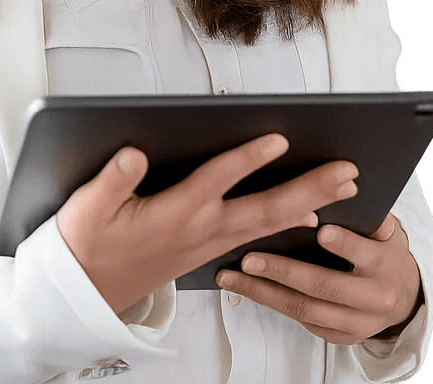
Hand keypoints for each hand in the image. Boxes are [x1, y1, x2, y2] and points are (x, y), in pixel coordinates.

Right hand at [56, 134, 359, 316]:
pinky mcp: (209, 250)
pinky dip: (289, 224)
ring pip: (270, 223)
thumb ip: (114, 179)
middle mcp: (201, 230)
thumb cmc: (88, 244)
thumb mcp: (89, 208)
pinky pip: (260, 236)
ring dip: (310, 202)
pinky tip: (307, 216)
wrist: (86, 291)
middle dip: (309, 187)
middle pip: (265, 208)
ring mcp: (210, 243)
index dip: (248, 158)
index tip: (279, 140)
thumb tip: (135, 153)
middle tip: (346, 172)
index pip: (219, 180)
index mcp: (175, 214)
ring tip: (342, 188)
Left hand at [216, 212, 423, 344]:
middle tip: (248, 258)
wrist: (401, 296)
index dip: (344, 243)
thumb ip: (366, 213)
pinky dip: (270, 303)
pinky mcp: (338, 336)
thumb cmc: (380, 248)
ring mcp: (356, 323)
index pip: (365, 252)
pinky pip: (300, 320)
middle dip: (284, 271)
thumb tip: (344, 179)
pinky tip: (243, 288)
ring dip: (263, 292)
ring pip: (305, 309)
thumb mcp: (383, 229)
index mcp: (386, 264)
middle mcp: (375, 298)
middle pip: (324, 286)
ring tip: (230, 276)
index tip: (321, 230)